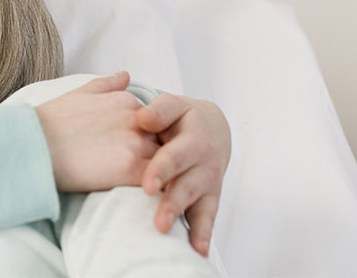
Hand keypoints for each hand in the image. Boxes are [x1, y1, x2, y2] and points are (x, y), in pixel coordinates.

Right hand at [34, 71, 160, 191]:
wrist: (31, 146)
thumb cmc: (48, 123)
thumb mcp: (78, 94)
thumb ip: (106, 85)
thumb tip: (125, 75)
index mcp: (126, 100)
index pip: (156, 123)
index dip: (150, 141)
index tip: (139, 156)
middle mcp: (136, 117)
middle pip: (166, 141)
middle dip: (162, 158)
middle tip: (157, 176)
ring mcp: (135, 141)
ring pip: (167, 162)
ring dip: (164, 176)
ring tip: (158, 191)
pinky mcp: (131, 167)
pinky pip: (158, 181)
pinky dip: (159, 190)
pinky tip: (152, 200)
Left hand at [135, 93, 231, 256]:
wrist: (214, 128)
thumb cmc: (184, 118)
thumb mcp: (174, 106)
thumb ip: (160, 111)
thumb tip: (143, 118)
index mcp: (194, 138)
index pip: (175, 156)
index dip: (162, 170)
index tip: (148, 185)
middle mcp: (205, 163)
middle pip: (188, 185)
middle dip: (173, 204)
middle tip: (159, 221)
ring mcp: (209, 182)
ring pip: (199, 204)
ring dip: (187, 222)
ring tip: (169, 234)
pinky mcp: (210, 198)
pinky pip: (208, 217)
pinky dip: (203, 234)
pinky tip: (197, 251)